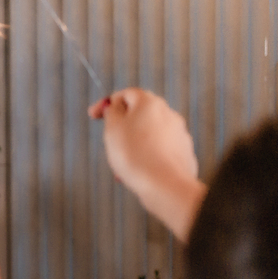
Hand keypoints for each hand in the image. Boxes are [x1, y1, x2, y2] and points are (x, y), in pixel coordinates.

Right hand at [89, 88, 203, 239]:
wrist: (163, 184)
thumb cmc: (136, 156)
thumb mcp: (112, 128)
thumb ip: (111, 112)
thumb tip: (114, 106)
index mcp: (149, 103)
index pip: (125, 94)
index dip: (106, 103)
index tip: (94, 115)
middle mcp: (168, 113)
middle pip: (139, 113)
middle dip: (122, 125)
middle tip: (109, 139)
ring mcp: (178, 132)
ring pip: (148, 133)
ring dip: (133, 142)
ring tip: (122, 160)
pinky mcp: (183, 151)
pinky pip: (159, 148)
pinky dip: (146, 154)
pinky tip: (136, 169)